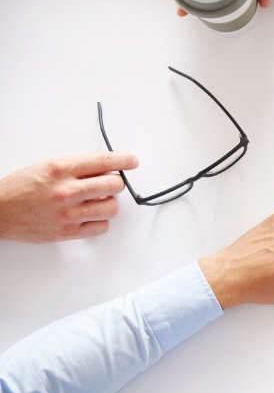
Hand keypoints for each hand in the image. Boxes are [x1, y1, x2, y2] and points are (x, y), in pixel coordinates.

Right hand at [0, 152, 138, 242]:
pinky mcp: (68, 231)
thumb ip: (77, 166)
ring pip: (112, 207)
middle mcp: (67, 190)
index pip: (104, 161)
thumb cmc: (21, 187)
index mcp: (61, 169)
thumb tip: (107, 166)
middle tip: (107, 184)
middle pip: (114, 185)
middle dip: (114, 183)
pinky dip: (100, 221)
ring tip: (95, 201)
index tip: (132, 161)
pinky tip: (89, 215)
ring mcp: (68, 213)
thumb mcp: (48, 166)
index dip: (124, 160)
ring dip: (107, 203)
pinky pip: (102, 226)